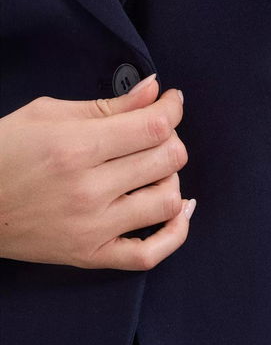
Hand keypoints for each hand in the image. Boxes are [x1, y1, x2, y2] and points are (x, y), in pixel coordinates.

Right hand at [0, 77, 192, 269]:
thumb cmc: (3, 151)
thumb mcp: (47, 114)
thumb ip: (108, 105)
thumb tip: (155, 89)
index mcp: (76, 147)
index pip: (155, 126)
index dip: (172, 109)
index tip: (171, 102)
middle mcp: (87, 189)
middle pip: (167, 159)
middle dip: (171, 138)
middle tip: (155, 133)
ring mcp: (90, 227)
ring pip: (166, 200)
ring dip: (170, 178)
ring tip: (153, 169)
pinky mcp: (89, 255)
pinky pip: (149, 254)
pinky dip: (174, 233)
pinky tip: (178, 209)